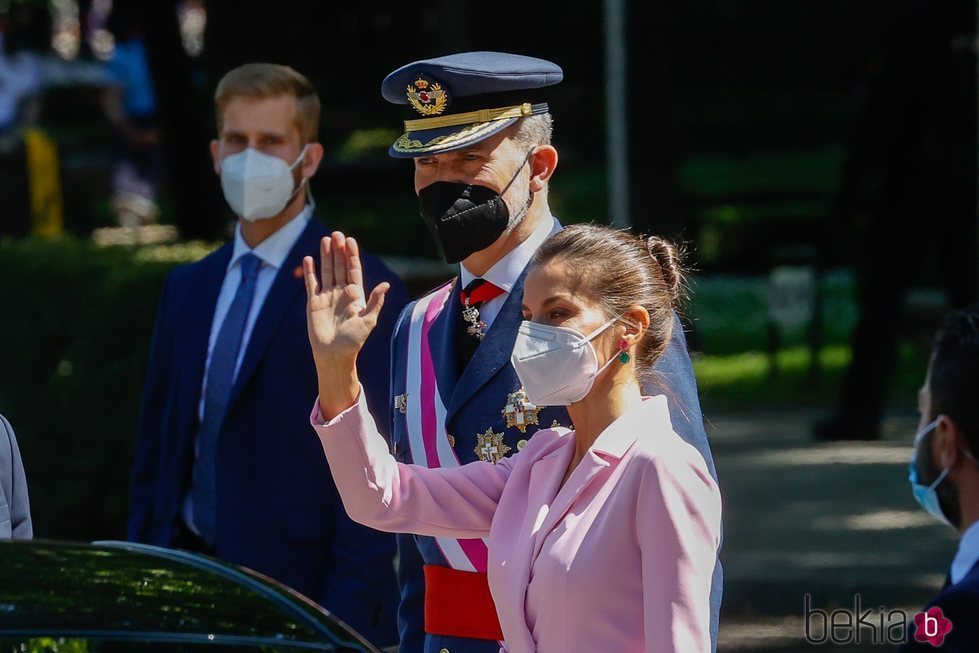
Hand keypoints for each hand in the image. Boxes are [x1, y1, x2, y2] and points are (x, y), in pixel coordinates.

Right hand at [304, 231, 389, 373]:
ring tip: (325, 239)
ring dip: (326, 256)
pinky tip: (309, 258)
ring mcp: (327, 296)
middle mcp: (341, 293)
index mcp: (356, 295)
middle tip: (336, 233)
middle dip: (338, 250)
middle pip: (340, 267)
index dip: (352, 255)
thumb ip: (375, 302)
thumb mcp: (368, 321)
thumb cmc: (354, 341)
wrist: (334, 355)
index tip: (350, 240)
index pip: (353, 270)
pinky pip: (311, 283)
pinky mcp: (313, 302)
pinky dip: (310, 271)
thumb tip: (385, 285)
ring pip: (326, 271)